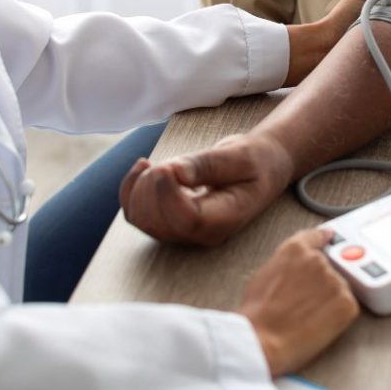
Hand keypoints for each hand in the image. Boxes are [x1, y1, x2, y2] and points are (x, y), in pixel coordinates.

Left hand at [119, 131, 292, 245]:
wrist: (259, 168)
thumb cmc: (253, 161)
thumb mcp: (239, 156)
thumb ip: (207, 165)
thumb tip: (175, 172)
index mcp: (225, 219)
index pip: (186, 220)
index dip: (167, 194)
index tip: (165, 165)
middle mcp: (202, 233)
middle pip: (159, 223)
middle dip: (150, 188)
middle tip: (166, 162)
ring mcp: (183, 231)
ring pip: (142, 219)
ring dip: (140, 188)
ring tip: (159, 164)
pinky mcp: (169, 221)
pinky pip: (136, 213)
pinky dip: (131, 189)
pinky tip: (143, 166)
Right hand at [237, 227, 359, 376]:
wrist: (264, 339)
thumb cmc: (258, 313)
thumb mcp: (266, 273)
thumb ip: (287, 262)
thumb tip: (295, 266)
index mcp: (295, 249)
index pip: (316, 236)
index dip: (324, 238)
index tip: (330, 237)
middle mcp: (317, 260)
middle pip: (328, 266)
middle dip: (321, 282)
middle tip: (306, 303)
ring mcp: (334, 280)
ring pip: (339, 287)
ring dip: (330, 299)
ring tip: (308, 316)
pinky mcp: (346, 303)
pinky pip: (348, 306)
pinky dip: (338, 316)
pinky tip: (319, 324)